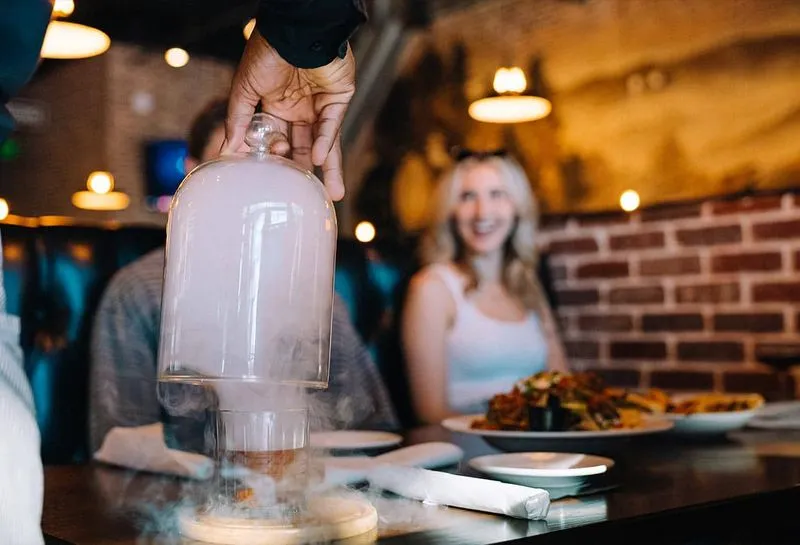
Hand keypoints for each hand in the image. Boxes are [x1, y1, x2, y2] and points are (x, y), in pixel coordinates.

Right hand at [223, 30, 355, 200]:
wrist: (293, 30)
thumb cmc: (267, 52)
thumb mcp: (245, 89)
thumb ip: (238, 120)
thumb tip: (227, 150)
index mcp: (276, 106)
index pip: (274, 139)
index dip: (271, 158)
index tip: (264, 178)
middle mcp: (299, 109)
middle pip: (301, 147)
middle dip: (301, 171)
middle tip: (298, 194)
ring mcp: (320, 105)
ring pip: (324, 144)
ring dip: (328, 169)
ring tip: (334, 195)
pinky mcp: (338, 100)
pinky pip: (331, 127)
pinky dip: (324, 143)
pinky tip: (318, 160)